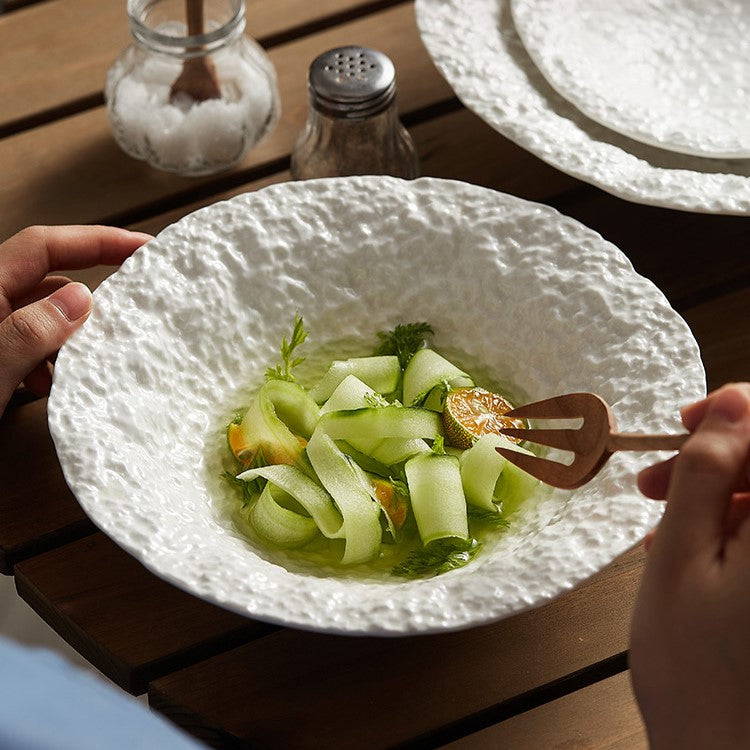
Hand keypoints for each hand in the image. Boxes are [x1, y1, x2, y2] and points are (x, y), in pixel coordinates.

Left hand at [0, 225, 150, 415]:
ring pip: (39, 316)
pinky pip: (27, 344)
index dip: (97, 240)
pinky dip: (47, 359)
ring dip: (69, 335)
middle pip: (46, 280)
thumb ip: (30, 332)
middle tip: (132, 312)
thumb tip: (83, 297)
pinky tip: (48, 384)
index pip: (45, 246)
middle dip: (88, 297)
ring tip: (88, 360)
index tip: (145, 249)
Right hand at [630, 383, 749, 748]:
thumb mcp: (681, 558)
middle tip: (655, 483)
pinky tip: (690, 553)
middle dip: (718, 459)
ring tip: (661, 526)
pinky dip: (731, 531)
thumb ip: (707, 474)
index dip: (735, 414)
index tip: (684, 425)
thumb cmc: (695, 670)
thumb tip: (730, 402)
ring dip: (718, 497)